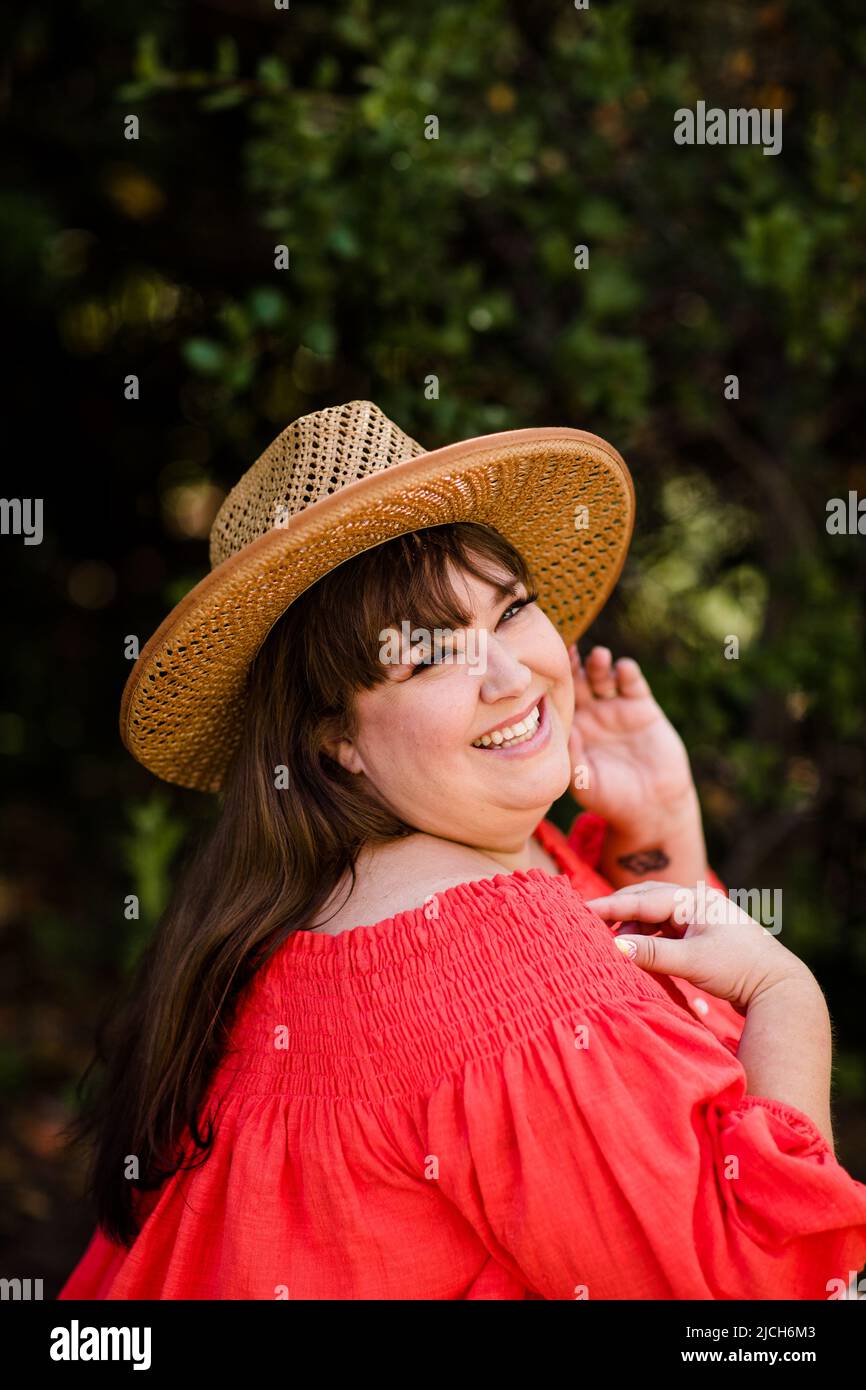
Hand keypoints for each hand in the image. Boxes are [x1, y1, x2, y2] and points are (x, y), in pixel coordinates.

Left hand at [567, 643, 695, 829]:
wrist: (651, 806)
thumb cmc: (610, 798)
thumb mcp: (585, 782)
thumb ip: (573, 758)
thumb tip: (565, 733)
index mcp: (572, 728)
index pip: (556, 699)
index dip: (550, 684)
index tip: (542, 667)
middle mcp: (591, 714)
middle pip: (578, 681)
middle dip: (572, 665)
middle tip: (567, 649)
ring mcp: (616, 708)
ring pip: (603, 678)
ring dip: (599, 665)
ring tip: (597, 656)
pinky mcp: (642, 708)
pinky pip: (633, 685)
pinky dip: (628, 674)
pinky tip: (623, 668)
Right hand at [585, 881, 812, 1015]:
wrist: (777, 985)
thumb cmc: (739, 968)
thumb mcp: (693, 962)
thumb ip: (653, 954)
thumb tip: (615, 948)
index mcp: (693, 900)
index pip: (641, 900)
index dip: (609, 906)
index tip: (580, 910)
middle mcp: (693, 902)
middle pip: (644, 901)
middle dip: (617, 913)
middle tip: (588, 926)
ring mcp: (696, 918)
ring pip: (651, 917)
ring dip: (631, 930)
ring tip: (612, 948)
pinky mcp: (697, 935)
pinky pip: (661, 931)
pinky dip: (645, 940)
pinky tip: (635, 953)